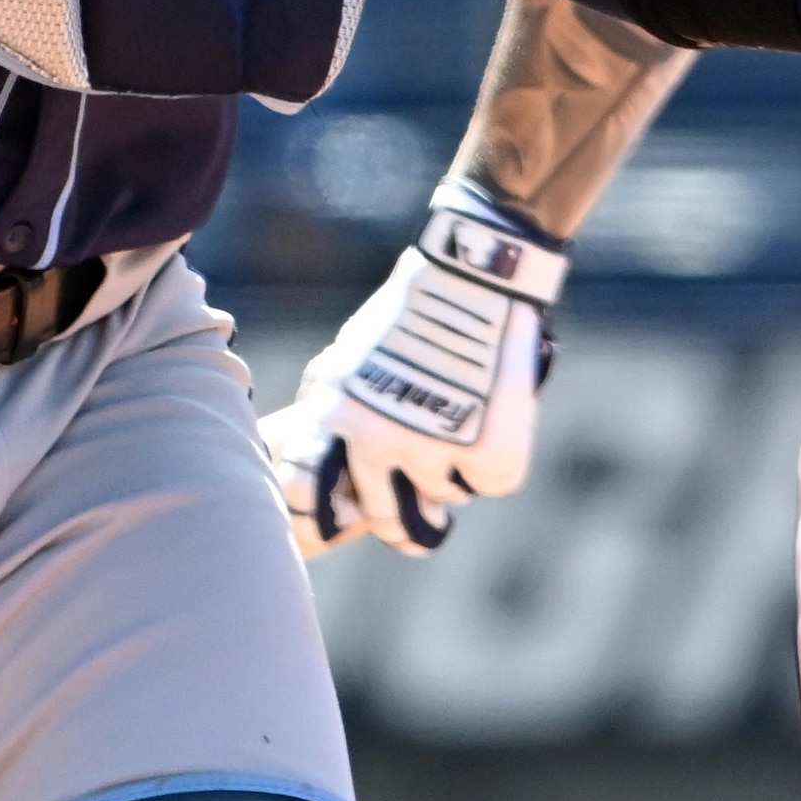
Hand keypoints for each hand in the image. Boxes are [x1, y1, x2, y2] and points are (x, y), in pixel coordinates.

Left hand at [260, 183, 566, 557]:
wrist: (473, 280)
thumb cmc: (404, 321)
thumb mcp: (346, 367)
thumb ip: (336, 422)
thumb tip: (323, 479)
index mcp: (333, 420)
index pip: (307, 502)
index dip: (322, 520)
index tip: (340, 519)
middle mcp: (378, 445)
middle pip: (387, 519)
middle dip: (403, 508)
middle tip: (419, 485)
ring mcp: (435, 452)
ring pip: (442, 497)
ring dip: (451, 469)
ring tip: (462, 417)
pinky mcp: (489, 456)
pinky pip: (488, 483)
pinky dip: (492, 460)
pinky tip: (494, 415)